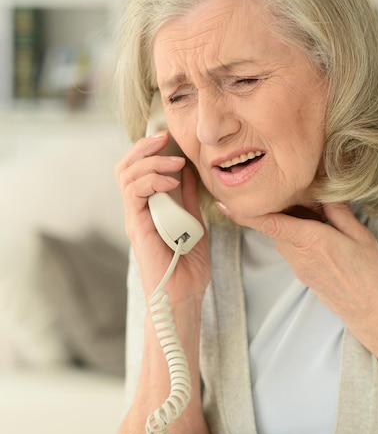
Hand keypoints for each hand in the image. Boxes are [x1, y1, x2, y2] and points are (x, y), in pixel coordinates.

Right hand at [115, 132, 209, 301]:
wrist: (183, 294)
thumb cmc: (188, 266)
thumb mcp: (194, 224)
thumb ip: (188, 200)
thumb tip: (189, 173)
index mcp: (148, 208)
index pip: (137, 170)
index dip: (148, 150)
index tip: (169, 139)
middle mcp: (137, 210)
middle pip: (126, 167)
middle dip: (144, 147)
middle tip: (165, 138)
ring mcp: (135, 217)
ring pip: (127, 176)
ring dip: (151, 162)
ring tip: (175, 162)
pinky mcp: (136, 226)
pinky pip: (134, 193)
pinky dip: (151, 181)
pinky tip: (171, 181)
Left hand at [216, 201, 377, 331]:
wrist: (373, 312)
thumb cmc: (372, 275)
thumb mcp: (361, 236)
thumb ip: (339, 212)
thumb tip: (324, 191)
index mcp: (312, 240)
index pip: (270, 224)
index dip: (245, 214)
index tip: (224, 204)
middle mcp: (299, 254)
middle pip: (275, 225)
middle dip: (277, 207)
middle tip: (291, 191)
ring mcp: (299, 266)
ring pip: (283, 236)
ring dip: (290, 221)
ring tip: (313, 209)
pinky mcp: (302, 273)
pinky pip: (292, 247)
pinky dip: (298, 234)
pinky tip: (318, 230)